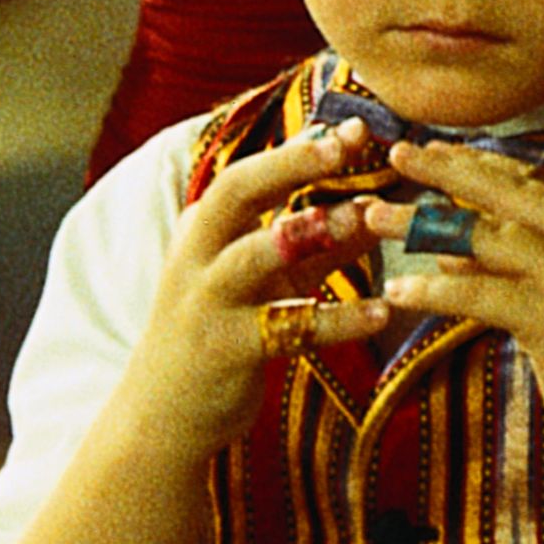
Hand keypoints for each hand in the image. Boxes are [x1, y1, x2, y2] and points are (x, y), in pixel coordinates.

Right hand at [124, 118, 394, 450]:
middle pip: (235, 194)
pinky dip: (337, 319)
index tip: (356, 126)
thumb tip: (376, 203)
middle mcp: (198, 259)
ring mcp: (207, 304)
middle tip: (347, 146)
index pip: (246, 175)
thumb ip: (317, 244)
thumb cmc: (223, 333)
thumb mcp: (269, 282)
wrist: (161, 418)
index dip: (299, 148)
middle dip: (290, 165)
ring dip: (311, 233)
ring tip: (367, 217)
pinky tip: (383, 312)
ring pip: (253, 258)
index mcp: (206, 233)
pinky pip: (286, 329)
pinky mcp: (226, 351)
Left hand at [371, 144, 543, 475]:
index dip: (481, 164)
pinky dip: (434, 292)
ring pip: (483, 236)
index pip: (532, 181)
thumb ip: (516, 270)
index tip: (439, 150)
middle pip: (506, 189)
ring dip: (423, 225)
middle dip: (448, 168)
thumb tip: (452, 252)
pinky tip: (397, 293)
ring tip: (375, 218)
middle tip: (400, 154)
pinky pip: (479, 294)